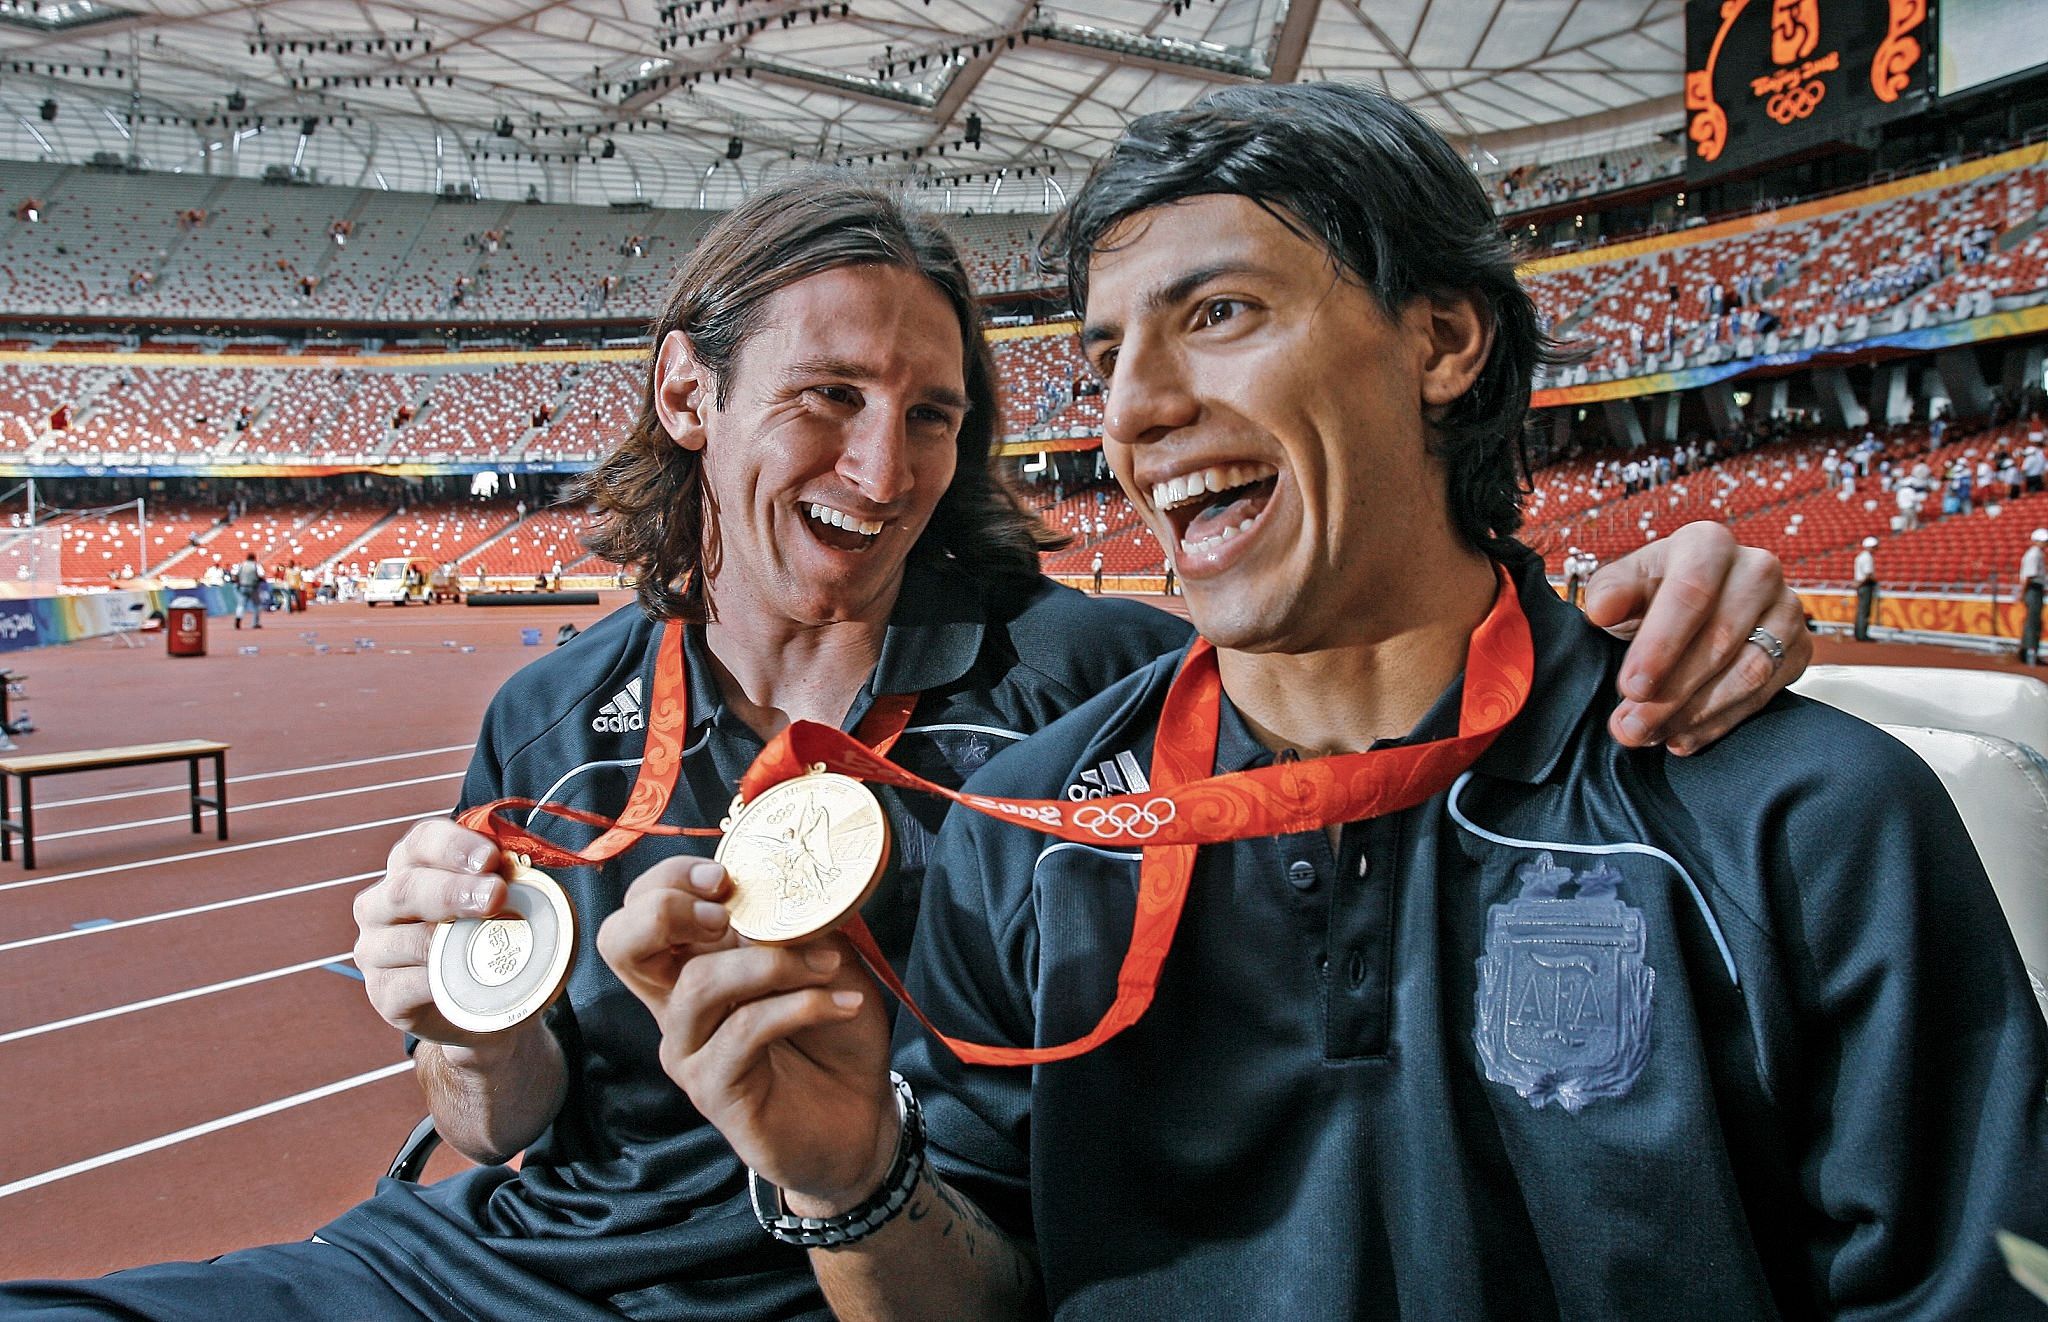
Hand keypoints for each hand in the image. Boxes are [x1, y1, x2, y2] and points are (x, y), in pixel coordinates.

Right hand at [352, 818, 510, 1048]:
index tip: (491, 858)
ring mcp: (375, 949)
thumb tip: (530, 872)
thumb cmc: (488, 938)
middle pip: (407, 888)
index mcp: (412, 866)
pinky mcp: (382, 993)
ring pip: (404, 940)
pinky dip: (436, 983)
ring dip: (448, 939)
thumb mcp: (502, 904)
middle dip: (454, 890)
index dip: (455, 845)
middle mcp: (382, 903)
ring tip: (485, 940)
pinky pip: (405, 986)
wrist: (480, 1004)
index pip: (422, 842)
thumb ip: (510, 883)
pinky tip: (462, 980)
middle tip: (496, 895)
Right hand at [597, 858, 897, 1213]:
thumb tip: (796, 886)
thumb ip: (802, 924)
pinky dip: (800, 1006)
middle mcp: (677, 1003)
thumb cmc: (835, 1034)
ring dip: (770, 964)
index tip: (726, 876)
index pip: (641, 906)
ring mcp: (690, 1048)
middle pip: (621, 943)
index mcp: (695, 961)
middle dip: (666, 911)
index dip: (669, 880)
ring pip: (698, 986)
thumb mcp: (827, 959)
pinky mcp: (713, 1088)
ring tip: (829, 966)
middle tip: (728, 914)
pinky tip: (842, 1004)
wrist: (858, 1115)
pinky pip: (743, 1031)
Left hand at [1583, 520, 1811, 755]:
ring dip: (1694, 713)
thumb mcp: (1623, 586)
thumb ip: (1610, 594)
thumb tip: (1601, 610)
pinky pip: (1766, 693)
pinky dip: (1720, 722)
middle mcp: (1758, 570)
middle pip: (1720, 639)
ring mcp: (1787, 609)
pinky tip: (1682, 739)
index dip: (1660, 645)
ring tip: (1649, 736)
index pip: (1691, 594)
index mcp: (1709, 545)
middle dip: (1671, 692)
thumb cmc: (1652, 594)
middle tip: (1630, 726)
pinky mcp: (1800, 647)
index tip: (1631, 687)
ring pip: (1748, 671)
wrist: (1695, 608)